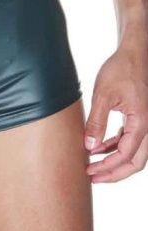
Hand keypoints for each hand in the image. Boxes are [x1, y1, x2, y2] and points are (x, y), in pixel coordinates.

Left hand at [84, 43, 147, 182]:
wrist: (133, 54)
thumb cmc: (120, 70)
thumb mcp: (103, 95)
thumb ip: (97, 122)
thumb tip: (89, 146)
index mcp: (141, 123)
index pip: (126, 156)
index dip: (107, 167)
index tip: (89, 170)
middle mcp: (147, 126)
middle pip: (135, 162)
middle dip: (114, 173)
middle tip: (93, 177)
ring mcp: (145, 123)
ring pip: (135, 153)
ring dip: (115, 161)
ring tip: (93, 164)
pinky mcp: (139, 118)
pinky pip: (130, 140)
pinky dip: (116, 147)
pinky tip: (99, 146)